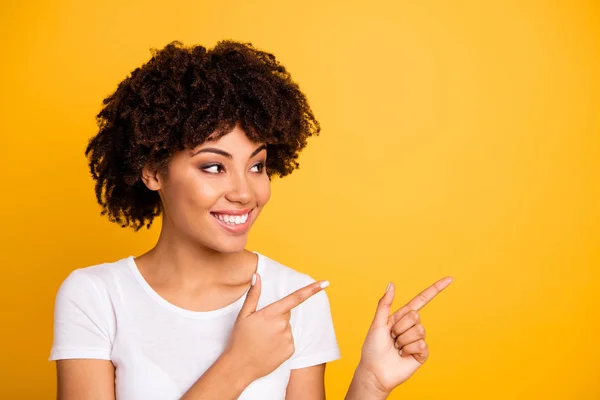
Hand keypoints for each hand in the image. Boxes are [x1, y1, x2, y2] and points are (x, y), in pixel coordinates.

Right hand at [224, 274, 329, 381]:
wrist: (240, 366)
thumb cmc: (240, 339)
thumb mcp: (244, 315)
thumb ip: (253, 295)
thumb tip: (257, 276)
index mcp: (271, 313)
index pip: (296, 298)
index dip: (312, 289)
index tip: (326, 283)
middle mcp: (283, 325)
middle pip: (286, 313)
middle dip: (276, 316)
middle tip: (261, 327)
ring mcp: (288, 338)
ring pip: (287, 327)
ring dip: (278, 330)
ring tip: (263, 339)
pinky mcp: (291, 350)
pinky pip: (289, 340)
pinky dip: (281, 341)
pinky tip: (269, 347)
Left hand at [357, 277, 452, 395]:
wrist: (375, 371)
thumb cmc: (373, 348)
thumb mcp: (377, 323)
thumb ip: (384, 304)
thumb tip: (391, 284)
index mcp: (401, 317)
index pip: (421, 300)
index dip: (435, 289)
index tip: (449, 279)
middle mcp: (411, 326)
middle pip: (415, 316)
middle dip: (400, 327)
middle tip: (392, 337)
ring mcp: (418, 340)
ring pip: (419, 330)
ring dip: (403, 340)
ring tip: (396, 347)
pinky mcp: (422, 353)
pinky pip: (421, 345)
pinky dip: (409, 350)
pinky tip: (403, 355)